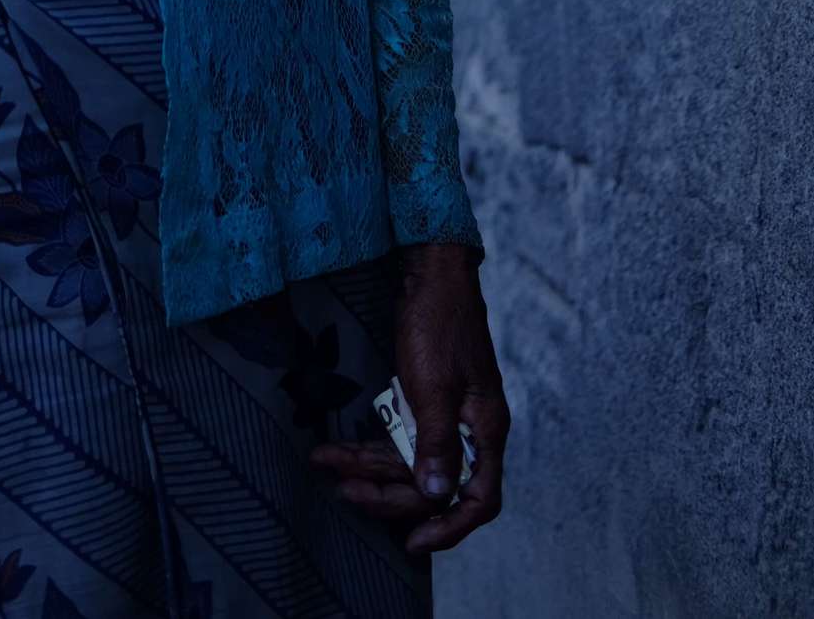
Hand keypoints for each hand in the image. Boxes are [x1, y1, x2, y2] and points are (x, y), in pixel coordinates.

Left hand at [311, 241, 509, 556]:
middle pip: (433, 484)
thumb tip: (435, 496)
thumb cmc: (438, 323)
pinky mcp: (425, 402)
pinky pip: (398, 438)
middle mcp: (470, 430)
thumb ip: (436, 442)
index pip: (479, 500)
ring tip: (327, 466)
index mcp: (485, 430)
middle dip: (388, 494)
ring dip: (369, 468)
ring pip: (409, 461)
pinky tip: (335, 449)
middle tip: (345, 493)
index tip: (412, 543)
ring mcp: (447, 416)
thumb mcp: (434, 385)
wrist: (431, 270)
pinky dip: (368, 445)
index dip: (449, 527)